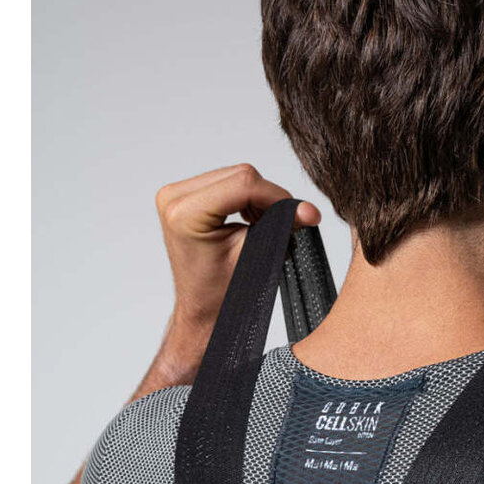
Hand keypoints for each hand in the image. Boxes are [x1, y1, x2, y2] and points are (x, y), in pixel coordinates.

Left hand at [155, 163, 321, 328]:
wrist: (201, 308)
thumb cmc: (220, 293)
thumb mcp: (254, 256)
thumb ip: (280, 227)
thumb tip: (310, 210)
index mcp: (184, 214)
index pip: (243, 184)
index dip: (277, 197)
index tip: (300, 214)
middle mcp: (174, 198)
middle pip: (240, 175)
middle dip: (268, 199)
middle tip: (282, 226)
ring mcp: (176, 193)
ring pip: (236, 176)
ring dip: (259, 199)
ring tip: (263, 227)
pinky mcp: (184, 194)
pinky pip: (226, 181)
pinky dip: (247, 198)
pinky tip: (251, 220)